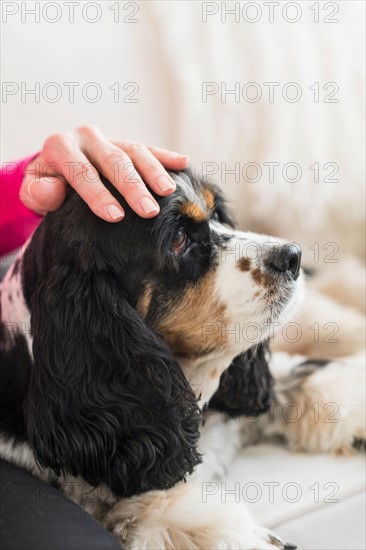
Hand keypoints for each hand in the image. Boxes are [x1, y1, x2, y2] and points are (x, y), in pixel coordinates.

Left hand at [20, 125, 188, 220]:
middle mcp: (87, 137)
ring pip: (135, 152)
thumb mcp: (34, 191)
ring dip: (154, 172)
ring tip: (168, 192)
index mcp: (61, 147)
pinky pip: (148, 149)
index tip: (115, 216)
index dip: (98, 194)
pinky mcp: (126, 144)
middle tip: (148, 211)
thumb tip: (54, 189)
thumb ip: (38, 192)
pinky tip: (183, 163)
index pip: (82, 171)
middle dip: (133, 186)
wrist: (55, 169)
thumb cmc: (48, 186)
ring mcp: (110, 139)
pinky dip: (165, 156)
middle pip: (114, 161)